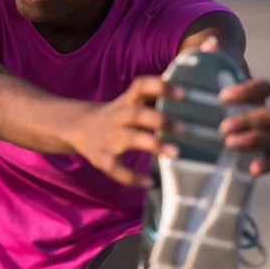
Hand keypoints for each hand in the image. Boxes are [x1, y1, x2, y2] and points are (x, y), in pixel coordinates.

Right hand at [69, 76, 183, 187]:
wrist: (78, 127)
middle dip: (160, 119)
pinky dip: (132, 177)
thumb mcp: (130, 102)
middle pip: (137, 113)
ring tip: (175, 153)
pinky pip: (116, 168)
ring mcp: (109, 137)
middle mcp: (117, 116)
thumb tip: (191, 93)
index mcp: (126, 101)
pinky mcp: (102, 158)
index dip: (160, 87)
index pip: (141, 86)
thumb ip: (154, 98)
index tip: (183, 93)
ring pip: (129, 138)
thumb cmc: (118, 114)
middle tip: (183, 128)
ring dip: (152, 144)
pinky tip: (149, 182)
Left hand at [201, 37, 269, 175]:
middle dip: (249, 121)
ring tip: (228, 143)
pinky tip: (251, 170)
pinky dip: (266, 164)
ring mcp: (265, 132)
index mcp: (254, 91)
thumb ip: (211, 58)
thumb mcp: (210, 73)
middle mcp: (264, 111)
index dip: (247, 92)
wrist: (215, 106)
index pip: (264, 88)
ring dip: (253, 140)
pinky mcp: (260, 152)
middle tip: (222, 127)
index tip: (222, 97)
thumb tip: (209, 44)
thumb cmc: (213, 87)